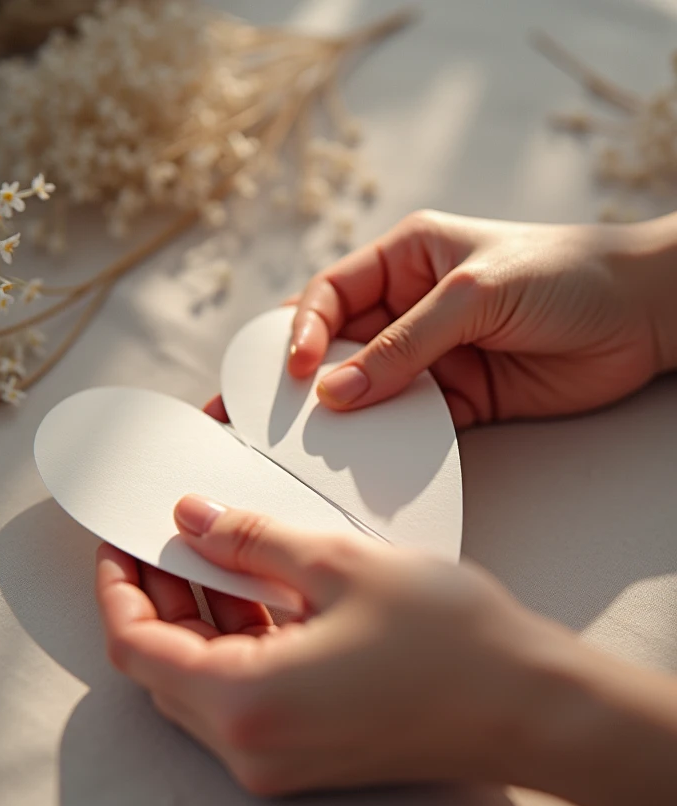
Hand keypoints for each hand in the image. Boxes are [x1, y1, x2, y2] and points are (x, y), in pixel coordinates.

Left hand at [96, 494, 556, 795]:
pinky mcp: (309, 754)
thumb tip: (190, 518)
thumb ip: (252, 540)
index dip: (118, 582)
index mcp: (244, 702)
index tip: (123, 535)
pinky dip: (239, 643)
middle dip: (158, 594)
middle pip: (162, 665)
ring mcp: (279, 760)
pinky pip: (245, 695)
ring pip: (202, 679)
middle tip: (169, 532)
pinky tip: (261, 590)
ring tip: (216, 550)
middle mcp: (249, 748)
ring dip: (199, 616)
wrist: (531, 709)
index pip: (135, 642)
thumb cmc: (451, 642)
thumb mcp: (342, 567)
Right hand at [208, 211, 676, 427]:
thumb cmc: (564, 273)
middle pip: (337, 347)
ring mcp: (433, 358)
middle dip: (295, 381)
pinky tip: (364, 462)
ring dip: (338, 420)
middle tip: (250, 415)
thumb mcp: (475, 293)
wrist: (641, 315)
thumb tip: (338, 392)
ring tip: (298, 451)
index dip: (303, 332)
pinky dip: (386, 445)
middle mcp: (411, 308)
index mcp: (406, 259)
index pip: (332, 294)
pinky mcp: (460, 401)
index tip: (293, 373)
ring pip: (367, 391)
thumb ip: (406, 345)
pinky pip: (409, 425)